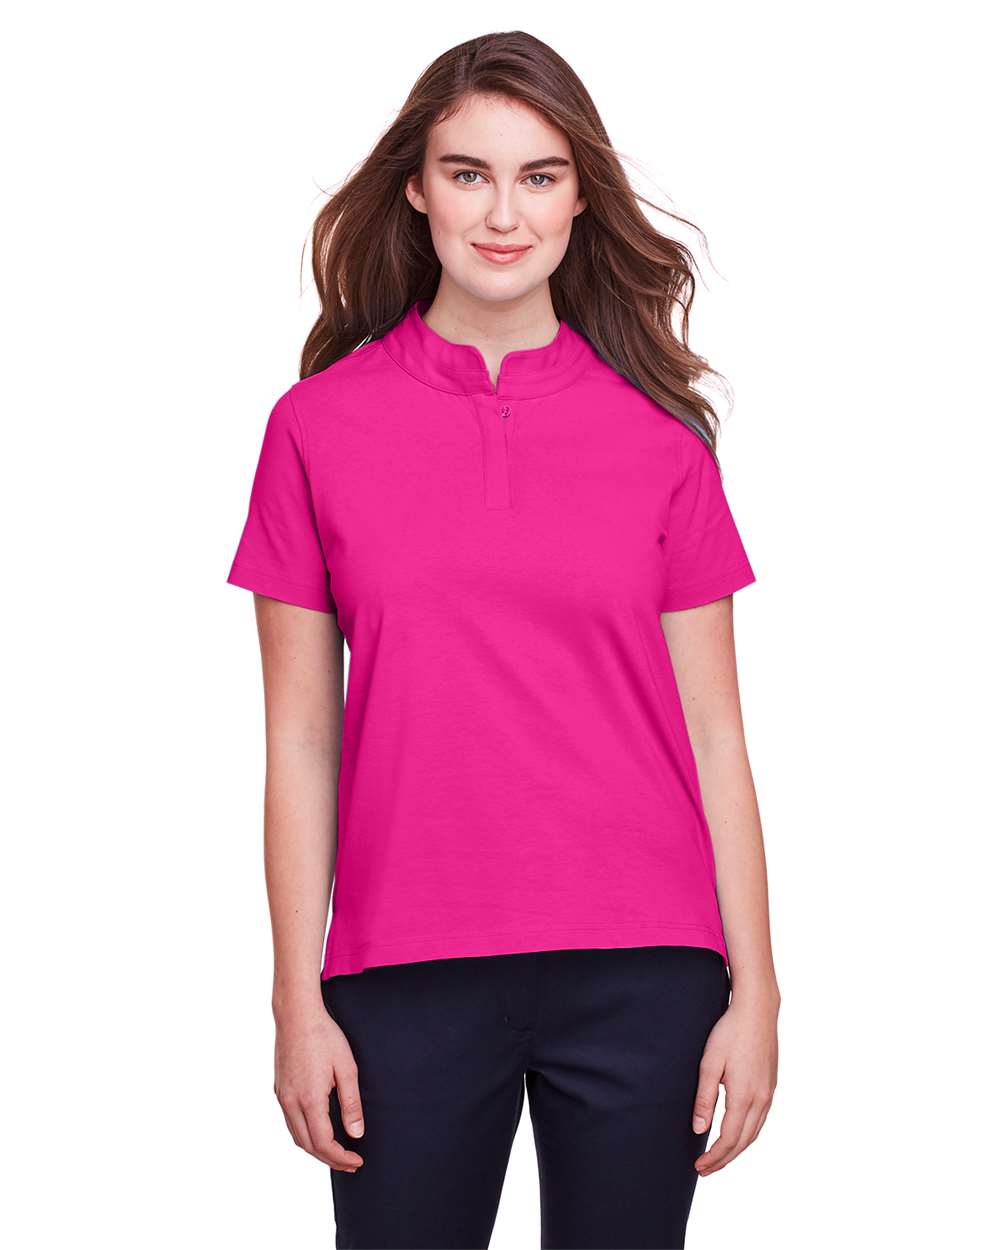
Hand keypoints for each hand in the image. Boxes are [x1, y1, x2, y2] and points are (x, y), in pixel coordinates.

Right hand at [274, 1004, 365, 1172]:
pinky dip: (304, 1134)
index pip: (324, 1143)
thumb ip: (351, 1103)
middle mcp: (290, 1102)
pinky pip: (290, 1122)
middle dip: (329, 1159)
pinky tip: (318, 1130)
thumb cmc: (324, 1036)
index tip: (357, 1161)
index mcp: (309, 1099)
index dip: (341, 1158)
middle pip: (308, 1145)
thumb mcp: (346, 1067)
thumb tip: (356, 1134)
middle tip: (350, 1163)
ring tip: (336, 1152)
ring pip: (296, 1136)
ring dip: (315, 1149)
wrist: (296, 1014)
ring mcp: (282, 1096)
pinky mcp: (279, 1089)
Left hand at [692, 990, 778, 1175]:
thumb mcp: (710, 1063)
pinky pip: (760, 1120)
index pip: (728, 1139)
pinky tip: (737, 1134)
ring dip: (736, 1149)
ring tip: (719, 1157)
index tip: (699, 1166)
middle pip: (743, 1142)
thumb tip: (698, 1128)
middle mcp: (761, 1100)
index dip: (714, 1157)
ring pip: (754, 1133)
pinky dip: (747, 1134)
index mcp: (744, 1096)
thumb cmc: (730, 1032)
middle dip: (724, 1159)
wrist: (757, 1011)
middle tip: (705, 1169)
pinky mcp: (771, 1085)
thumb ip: (704, 1098)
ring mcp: (769, 1093)